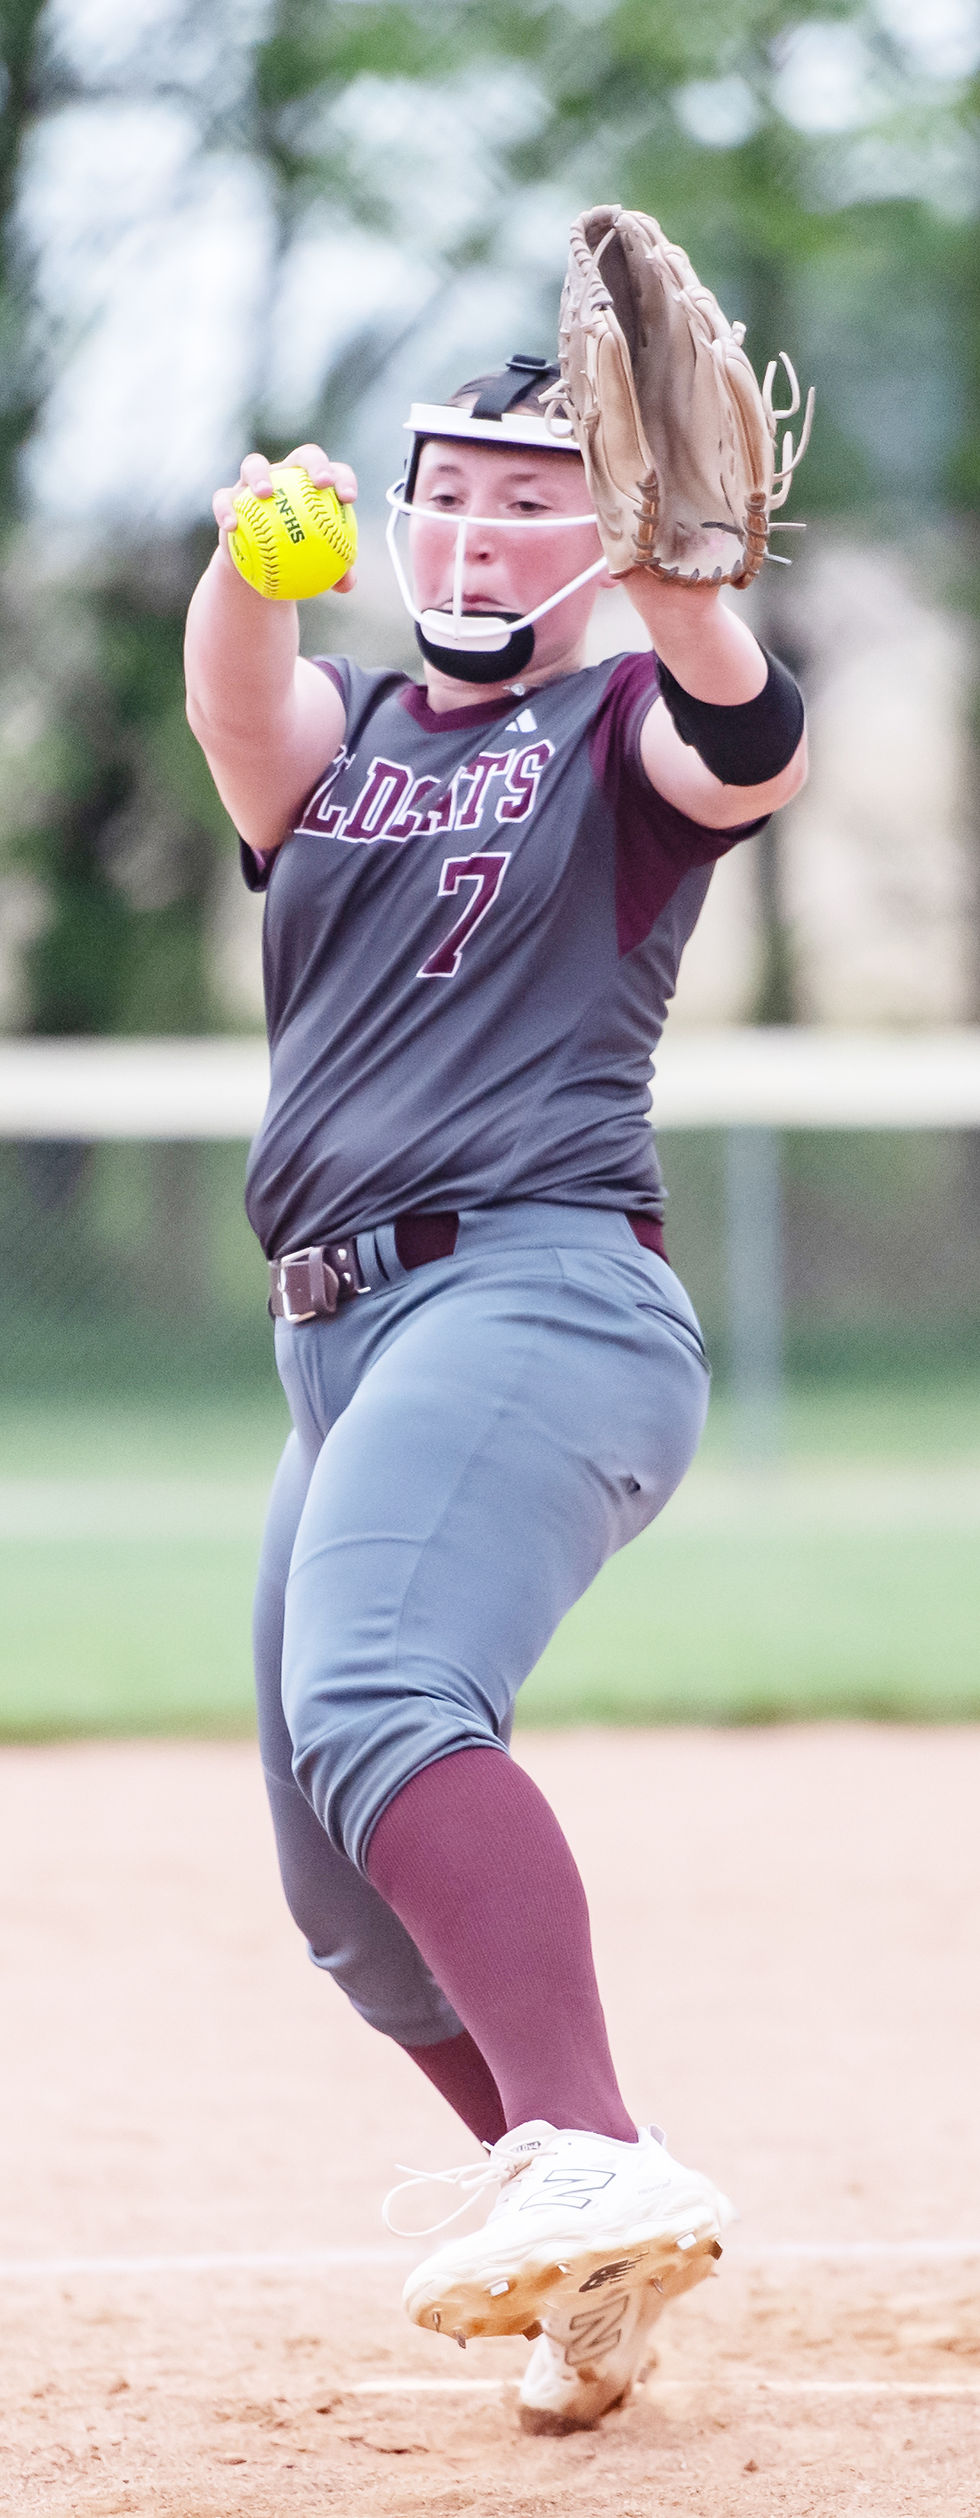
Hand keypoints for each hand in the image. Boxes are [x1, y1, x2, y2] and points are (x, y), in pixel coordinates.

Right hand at [211, 446, 358, 591]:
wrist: (261, 571)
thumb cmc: (298, 565)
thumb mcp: (317, 572)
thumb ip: (335, 573)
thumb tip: (347, 584)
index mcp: (314, 486)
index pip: (335, 473)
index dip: (343, 478)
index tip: (348, 499)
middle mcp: (288, 475)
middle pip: (304, 456)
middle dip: (315, 464)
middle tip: (321, 483)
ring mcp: (255, 482)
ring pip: (255, 464)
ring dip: (260, 474)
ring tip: (265, 493)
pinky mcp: (229, 497)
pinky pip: (224, 499)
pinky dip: (226, 509)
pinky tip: (231, 526)